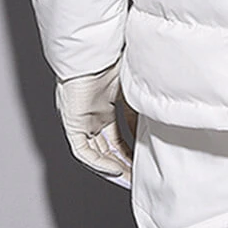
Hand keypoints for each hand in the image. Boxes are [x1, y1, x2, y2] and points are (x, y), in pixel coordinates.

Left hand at [54, 59, 137, 187]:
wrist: (98, 49)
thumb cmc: (114, 57)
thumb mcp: (133, 88)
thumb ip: (141, 107)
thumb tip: (155, 123)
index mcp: (105, 104)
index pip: (118, 135)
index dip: (130, 150)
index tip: (143, 162)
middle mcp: (92, 114)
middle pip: (107, 147)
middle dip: (123, 163)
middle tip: (137, 177)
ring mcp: (81, 119)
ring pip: (95, 152)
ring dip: (111, 167)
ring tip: (128, 178)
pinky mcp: (72, 123)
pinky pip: (83, 151)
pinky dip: (98, 162)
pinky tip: (115, 168)